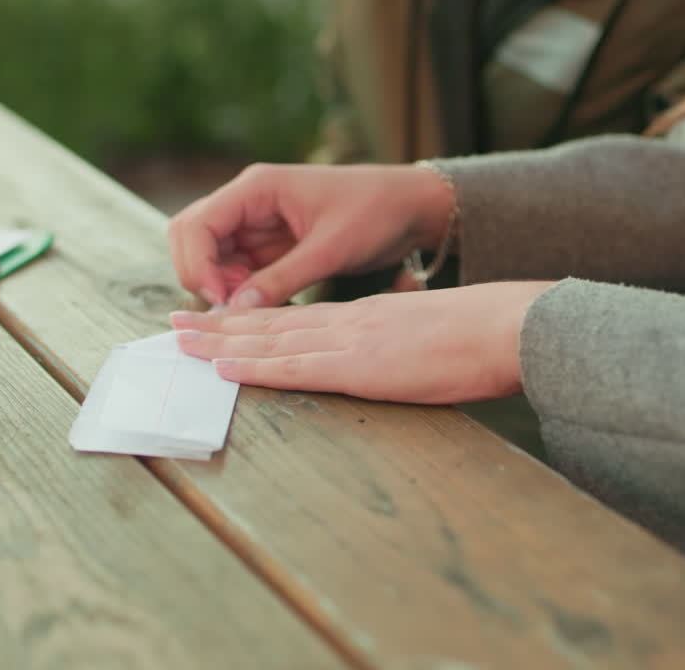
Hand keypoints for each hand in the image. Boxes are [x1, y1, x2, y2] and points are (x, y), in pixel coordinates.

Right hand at [168, 163, 454, 307]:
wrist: (409, 206)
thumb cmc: (375, 212)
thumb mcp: (331, 248)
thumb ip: (283, 278)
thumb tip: (236, 309)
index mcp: (257, 187)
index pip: (196, 223)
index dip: (196, 263)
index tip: (218, 298)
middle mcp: (248, 201)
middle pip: (191, 237)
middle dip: (199, 274)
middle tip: (228, 307)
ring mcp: (255, 223)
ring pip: (209, 256)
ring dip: (219, 285)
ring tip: (251, 306)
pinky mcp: (267, 243)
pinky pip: (234, 268)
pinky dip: (238, 289)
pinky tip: (261, 303)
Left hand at [170, 281, 556, 404]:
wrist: (509, 327)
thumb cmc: (482, 335)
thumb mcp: (428, 333)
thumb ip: (398, 342)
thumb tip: (388, 357)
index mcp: (364, 318)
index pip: (295, 318)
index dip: (251, 319)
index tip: (217, 322)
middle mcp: (347, 324)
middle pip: (270, 323)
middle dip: (219, 325)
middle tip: (175, 326)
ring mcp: (350, 342)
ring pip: (271, 340)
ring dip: (222, 342)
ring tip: (182, 342)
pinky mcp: (360, 365)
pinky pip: (297, 366)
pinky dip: (256, 365)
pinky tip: (226, 366)